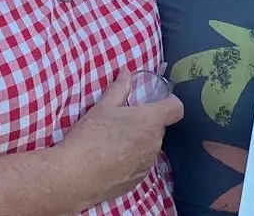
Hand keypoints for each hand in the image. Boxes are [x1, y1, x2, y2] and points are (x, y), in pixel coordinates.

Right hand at [56, 72, 184, 208]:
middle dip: (145, 122)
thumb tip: (127, 72)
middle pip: (158, 128)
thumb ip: (119, 88)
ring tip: (114, 142)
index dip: (170, 101)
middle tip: (123, 121)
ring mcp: (148, 164)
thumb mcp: (103, 106)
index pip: (176, 108)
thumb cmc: (91, 136)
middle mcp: (155, 143)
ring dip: (139, 141)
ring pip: (149, 146)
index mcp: (150, 121)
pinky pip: (141, 164)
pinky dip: (131, 159)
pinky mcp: (138, 181)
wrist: (76, 177)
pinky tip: (111, 159)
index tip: (157, 99)